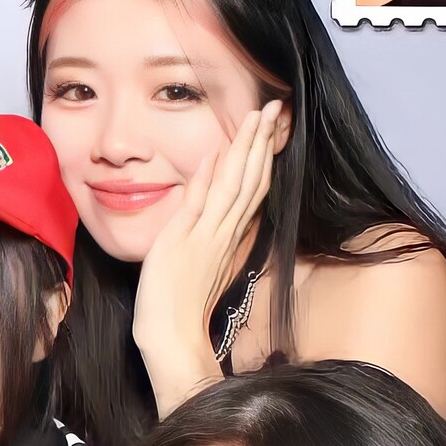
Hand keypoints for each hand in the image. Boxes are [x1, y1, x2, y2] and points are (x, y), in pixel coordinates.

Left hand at [131, 104, 280, 399]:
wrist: (172, 338)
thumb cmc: (181, 306)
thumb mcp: (202, 263)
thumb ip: (211, 236)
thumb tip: (214, 209)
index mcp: (231, 238)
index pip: (253, 189)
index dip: (262, 157)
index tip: (270, 128)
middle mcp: (225, 234)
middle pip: (251, 179)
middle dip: (262, 141)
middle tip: (273, 108)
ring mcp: (206, 237)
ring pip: (234, 185)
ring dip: (245, 149)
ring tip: (258, 117)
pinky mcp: (183, 243)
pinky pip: (201, 205)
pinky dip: (209, 179)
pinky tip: (217, 153)